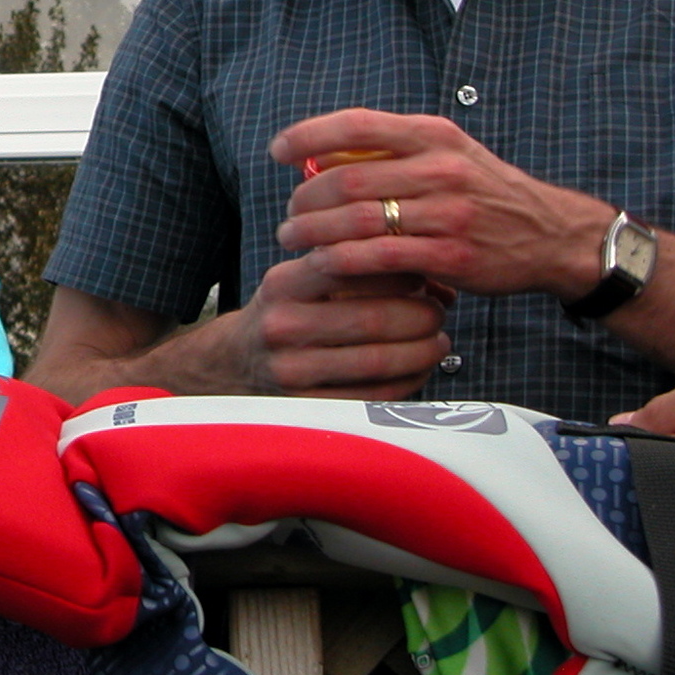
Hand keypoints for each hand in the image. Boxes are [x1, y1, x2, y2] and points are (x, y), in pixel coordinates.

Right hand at [217, 254, 453, 398]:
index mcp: (283, 284)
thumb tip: (432, 271)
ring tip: (438, 341)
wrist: (235, 362)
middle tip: (439, 313)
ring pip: (378, 361)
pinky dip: (409, 381)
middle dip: (422, 315)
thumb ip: (354, 267)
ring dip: (423, 350)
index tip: (424, 273)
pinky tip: (419, 367)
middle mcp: (282, 325)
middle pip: (374, 318)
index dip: (401, 270)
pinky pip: (373, 396)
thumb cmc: (286, 312)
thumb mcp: (301, 279)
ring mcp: (291, 370)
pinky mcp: (306, 407)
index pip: (354, 268)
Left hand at [273, 109, 604, 301]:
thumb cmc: (484, 192)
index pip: (356, 124)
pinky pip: (381, 258)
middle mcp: (439, 168)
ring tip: (292, 240)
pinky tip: (322, 265)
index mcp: (433, 135)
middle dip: (304, 199)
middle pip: (347, 179)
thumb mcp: (447, 153)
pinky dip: (343, 261)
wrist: (550, 234)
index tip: (278, 150)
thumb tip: (322, 152)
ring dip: (313, 233)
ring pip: (358, 220)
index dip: (308, 135)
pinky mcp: (451, 255)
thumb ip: (391, 150)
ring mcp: (447, 213)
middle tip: (287, 215)